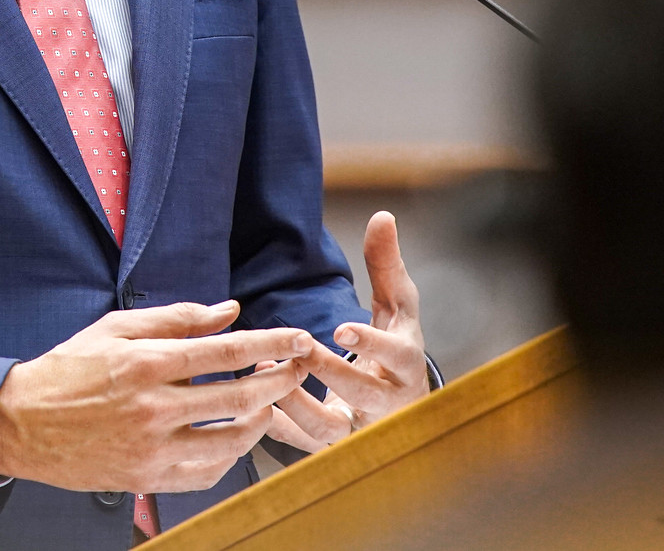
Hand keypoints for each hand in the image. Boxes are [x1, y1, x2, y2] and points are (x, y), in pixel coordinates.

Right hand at [0, 300, 313, 492]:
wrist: (21, 422)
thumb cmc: (69, 368)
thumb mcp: (117, 328)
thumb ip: (177, 318)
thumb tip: (229, 311)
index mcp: (147, 363)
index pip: (226, 353)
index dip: (271, 345)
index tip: (298, 338)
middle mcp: (153, 407)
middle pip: (239, 398)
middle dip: (279, 381)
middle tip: (298, 369)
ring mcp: (150, 447)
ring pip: (229, 441)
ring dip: (260, 421)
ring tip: (269, 404)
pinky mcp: (145, 478)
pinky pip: (204, 473)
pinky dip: (229, 457)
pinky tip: (235, 438)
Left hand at [266, 211, 429, 452]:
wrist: (401, 401)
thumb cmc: (396, 344)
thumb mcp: (397, 305)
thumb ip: (386, 264)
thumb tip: (382, 216)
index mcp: (406, 364)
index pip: (397, 356)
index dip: (371, 345)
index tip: (341, 329)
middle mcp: (389, 402)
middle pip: (363, 395)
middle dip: (329, 373)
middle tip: (298, 348)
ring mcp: (362, 429)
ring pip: (331, 430)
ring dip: (297, 402)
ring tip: (269, 368)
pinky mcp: (335, 447)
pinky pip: (305, 446)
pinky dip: (281, 426)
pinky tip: (258, 401)